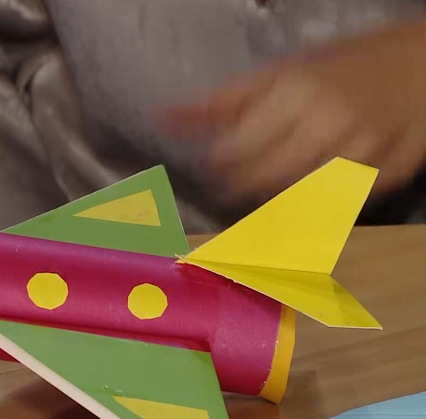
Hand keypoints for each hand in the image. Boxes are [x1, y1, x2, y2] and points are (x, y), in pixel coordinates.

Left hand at [161, 19, 425, 204]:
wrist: (421, 63)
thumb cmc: (339, 67)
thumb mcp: (280, 73)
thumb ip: (222, 101)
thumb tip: (162, 117)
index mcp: (296, 93)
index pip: (236, 152)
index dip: (217, 170)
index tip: (210, 175)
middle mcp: (329, 122)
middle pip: (266, 181)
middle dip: (243, 191)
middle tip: (233, 192)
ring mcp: (365, 151)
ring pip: (302, 201)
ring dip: (278, 207)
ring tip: (268, 198)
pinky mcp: (391, 175)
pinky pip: (343, 208)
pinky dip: (321, 211)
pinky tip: (308, 207)